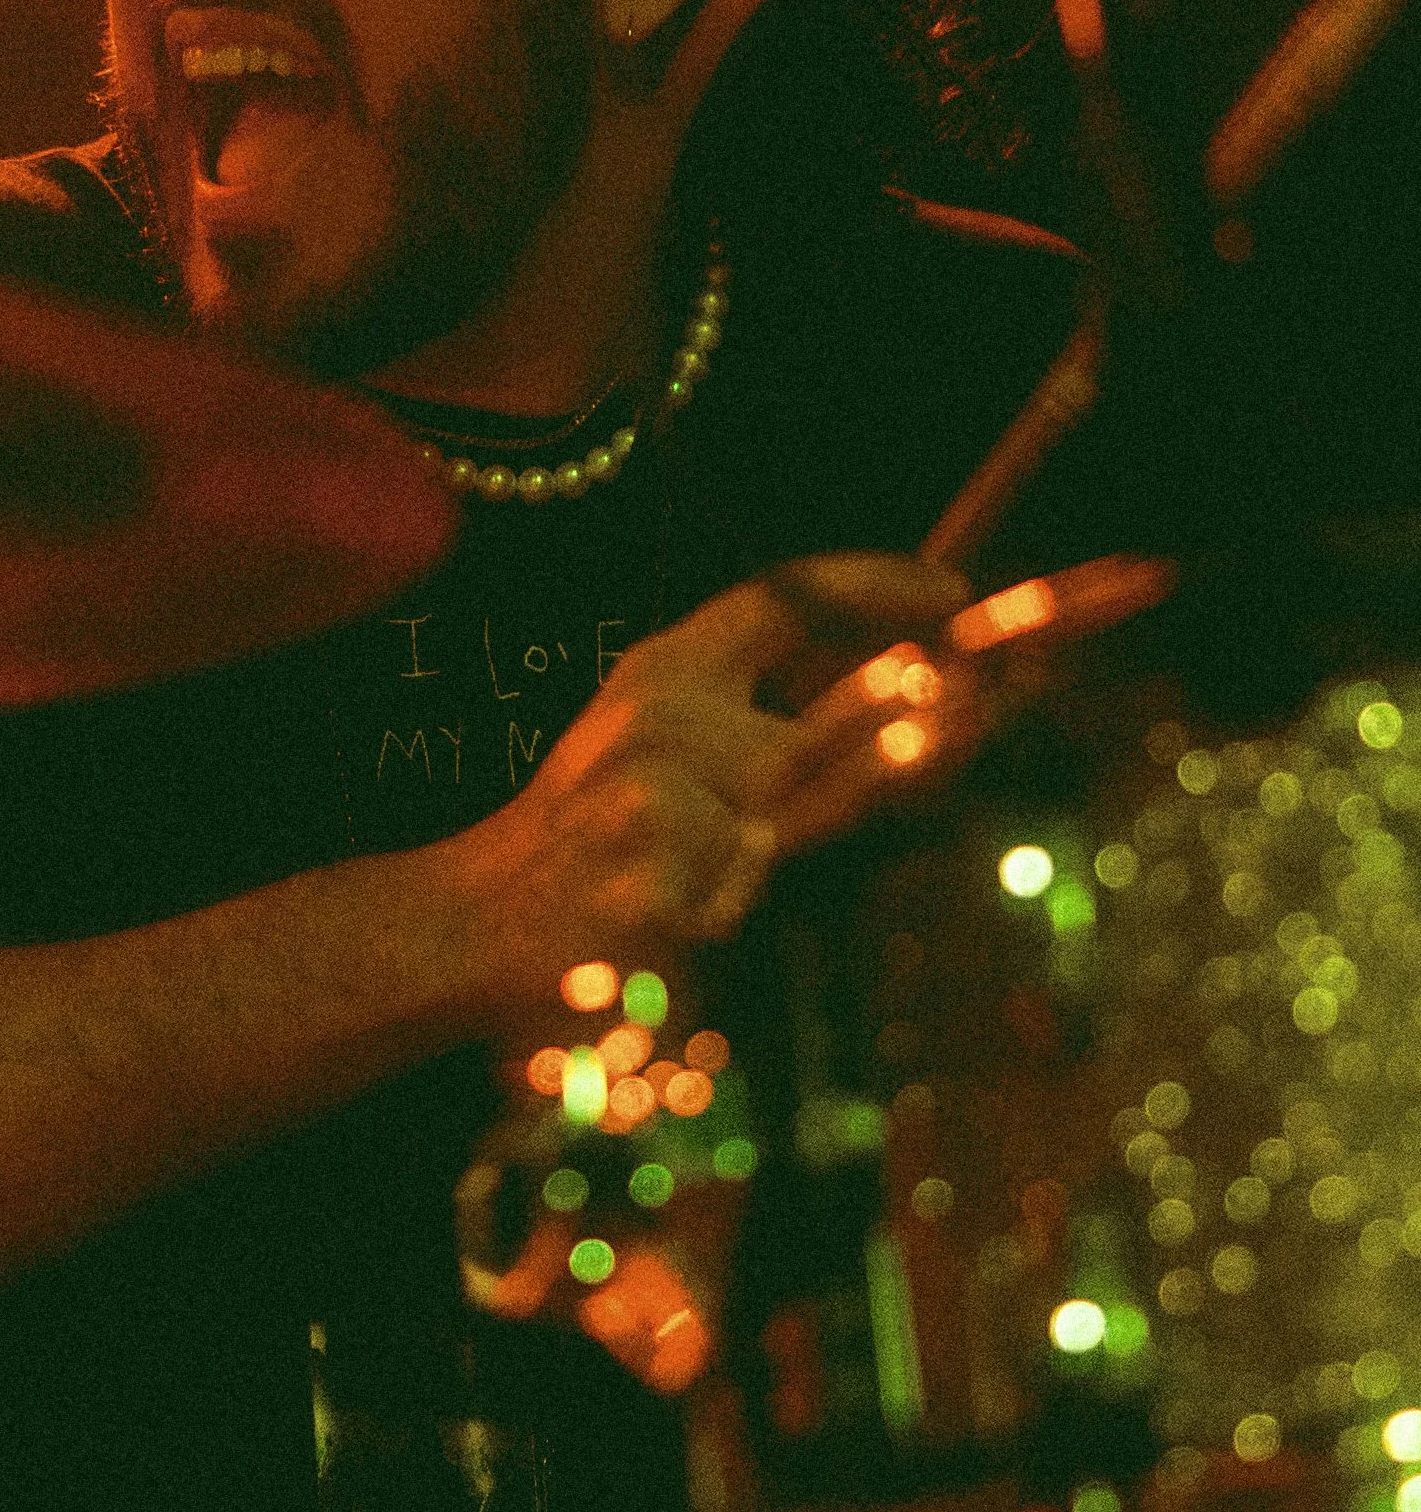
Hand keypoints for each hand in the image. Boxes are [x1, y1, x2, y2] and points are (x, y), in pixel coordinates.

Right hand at [461, 549, 1172, 1009]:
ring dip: (865, 799)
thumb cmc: (578, 837)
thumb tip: (909, 683)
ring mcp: (674, 809)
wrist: (464, 928)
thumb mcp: (642, 735)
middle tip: (1046, 665)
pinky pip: (765, 901)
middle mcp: (670, 720)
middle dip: (967, 686)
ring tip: (888, 768)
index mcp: (662, 668)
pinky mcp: (676, 897)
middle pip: (857, 695)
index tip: (958, 586)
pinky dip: (751, 911)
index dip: (880, 582)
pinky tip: (685, 926)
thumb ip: (750, 703)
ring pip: (823, 811)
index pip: (784, 592)